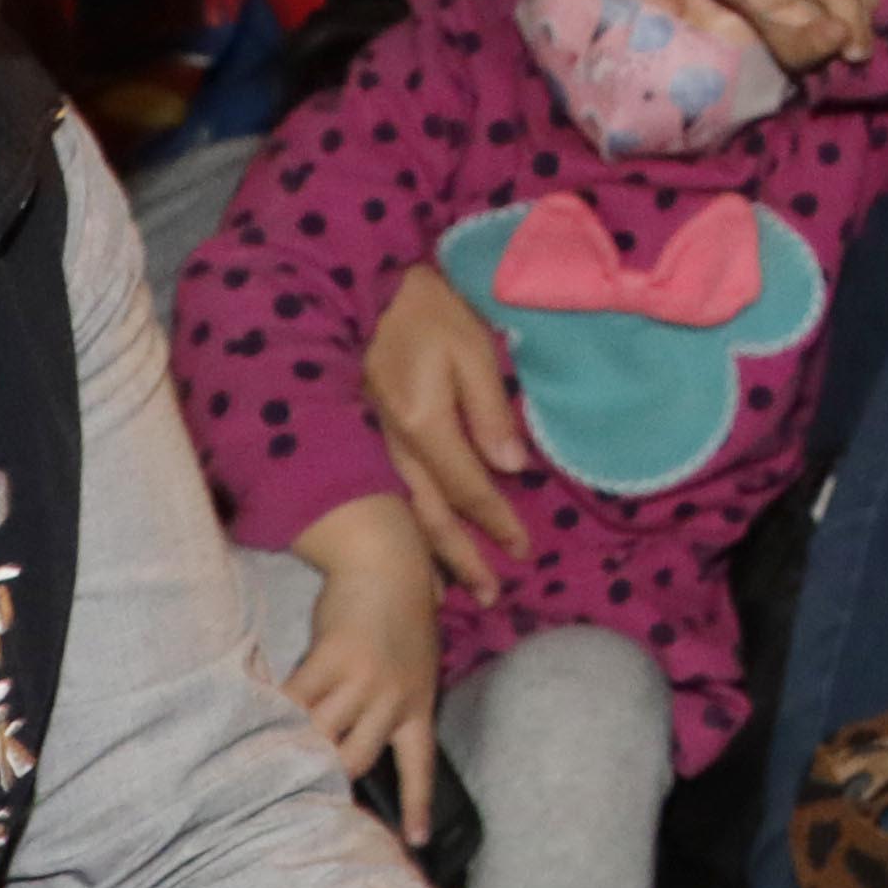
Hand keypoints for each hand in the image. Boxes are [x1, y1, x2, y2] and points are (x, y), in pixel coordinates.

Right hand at [282, 499, 446, 841]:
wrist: (390, 564)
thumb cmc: (398, 617)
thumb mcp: (411, 665)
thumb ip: (390, 702)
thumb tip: (349, 738)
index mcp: (417, 705)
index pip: (420, 766)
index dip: (415, 806)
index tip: (414, 843)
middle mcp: (393, 700)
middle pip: (354, 762)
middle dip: (325, 785)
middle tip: (295, 805)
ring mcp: (364, 681)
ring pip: (320, 736)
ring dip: (291, 754)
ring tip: (261, 776)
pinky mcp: (332, 660)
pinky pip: (296, 701)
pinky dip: (273, 716)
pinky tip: (252, 727)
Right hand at [363, 262, 538, 600]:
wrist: (364, 291)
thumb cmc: (427, 313)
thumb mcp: (471, 350)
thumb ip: (490, 410)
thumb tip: (513, 467)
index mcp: (423, 424)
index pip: (469, 488)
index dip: (497, 522)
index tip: (523, 551)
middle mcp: (394, 446)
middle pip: (431, 517)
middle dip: (462, 559)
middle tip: (490, 596)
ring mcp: (374, 446)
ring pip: (405, 514)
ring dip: (432, 556)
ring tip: (456, 590)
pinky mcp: (366, 440)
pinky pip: (389, 497)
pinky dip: (407, 531)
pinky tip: (417, 550)